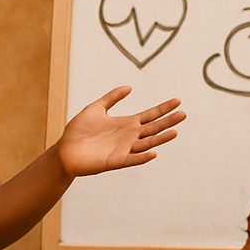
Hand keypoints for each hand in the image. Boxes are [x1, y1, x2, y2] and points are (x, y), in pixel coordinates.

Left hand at [54, 87, 184, 178]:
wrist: (65, 150)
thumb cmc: (79, 131)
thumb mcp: (96, 108)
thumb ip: (111, 98)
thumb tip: (129, 87)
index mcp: (126, 124)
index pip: (150, 115)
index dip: (163, 108)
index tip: (177, 101)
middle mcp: (129, 137)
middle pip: (153, 128)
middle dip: (168, 121)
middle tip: (184, 113)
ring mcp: (124, 150)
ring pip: (147, 143)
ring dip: (161, 138)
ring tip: (174, 131)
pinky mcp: (115, 161)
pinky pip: (132, 160)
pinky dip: (142, 157)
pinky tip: (153, 153)